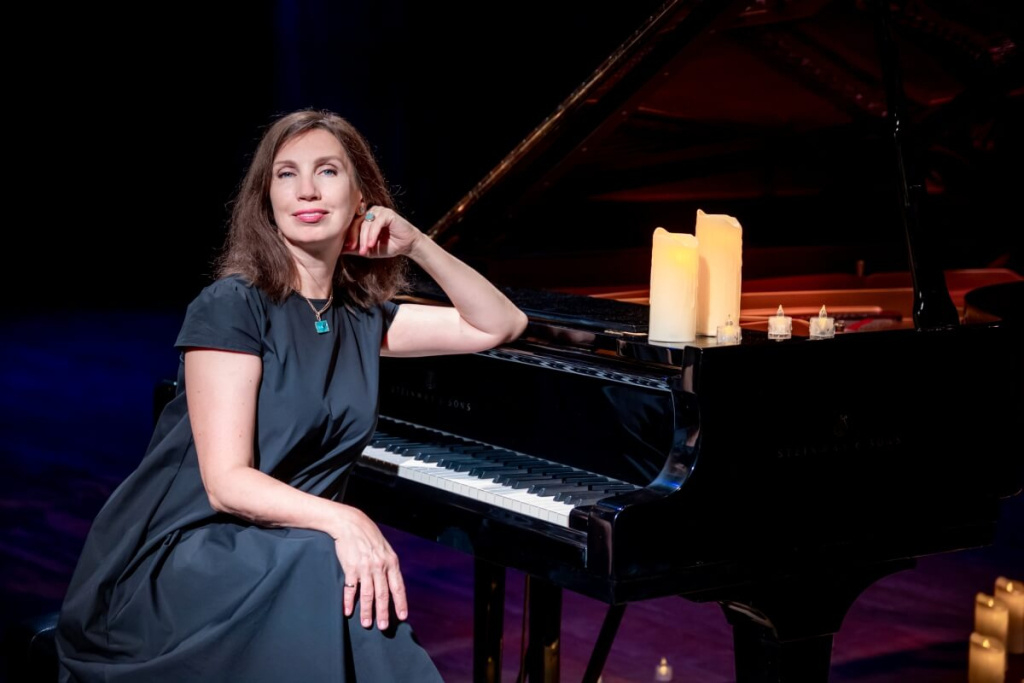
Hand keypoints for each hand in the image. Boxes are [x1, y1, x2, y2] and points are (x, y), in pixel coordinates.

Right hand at [332, 505, 407, 629]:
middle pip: (383, 594)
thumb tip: (393, 583)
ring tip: (367, 624)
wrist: (350, 524)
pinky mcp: (351, 568)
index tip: (402, 617)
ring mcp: (365, 567)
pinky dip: (349, 601)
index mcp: (391, 562)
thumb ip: (389, 565)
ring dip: (367, 611)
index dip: (400, 603)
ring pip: (368, 594)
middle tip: (383, 627)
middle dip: (384, 612)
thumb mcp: (385, 548)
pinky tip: (348, 612)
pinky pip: (351, 589)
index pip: (398, 587)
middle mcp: (380, 566)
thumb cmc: (369, 536)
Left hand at [342, 206, 422, 258]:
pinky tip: (372, 244)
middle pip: (356, 222)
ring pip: (366, 223)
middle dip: (354, 237)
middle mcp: (370, 212)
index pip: (351, 224)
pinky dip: (373, 234)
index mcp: (364, 218)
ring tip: (365, 250)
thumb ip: (356, 248)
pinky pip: (376, 223)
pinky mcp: (387, 213)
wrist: (407, 246)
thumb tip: (340, 250)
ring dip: (364, 238)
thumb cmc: (388, 246)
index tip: (346, 248)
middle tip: (353, 249)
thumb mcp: (369, 249)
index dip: (348, 236)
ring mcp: (379, 211)